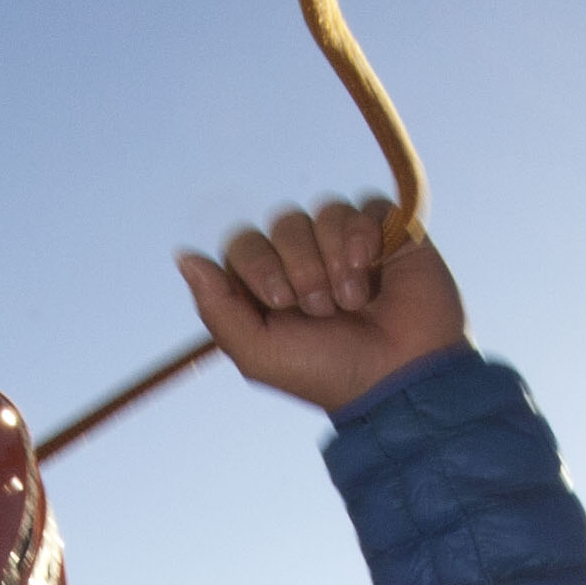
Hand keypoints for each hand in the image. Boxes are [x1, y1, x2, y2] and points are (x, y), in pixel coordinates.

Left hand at [176, 198, 465, 414]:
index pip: (244, 242)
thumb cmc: (329, 373)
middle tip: (323, 309)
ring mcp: (346, 243)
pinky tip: (374, 271)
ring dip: (334, 259)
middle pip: (281, 223)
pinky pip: (361, 207)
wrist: (400, 377)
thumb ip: (217, 308)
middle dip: (300, 266)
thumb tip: (184, 257)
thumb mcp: (259, 354)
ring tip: (354, 301)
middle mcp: (306, 259)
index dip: (258, 264)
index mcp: (271, 285)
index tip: (282, 301)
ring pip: (322, 212)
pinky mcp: (386, 234)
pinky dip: (362, 238)